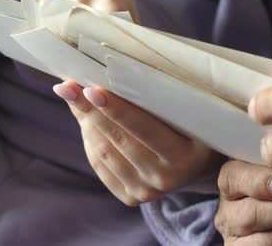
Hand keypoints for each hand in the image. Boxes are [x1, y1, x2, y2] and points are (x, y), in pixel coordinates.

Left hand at [53, 81, 223, 204]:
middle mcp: (165, 178)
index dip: (116, 109)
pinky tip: (89, 121)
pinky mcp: (131, 197)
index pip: (143, 129)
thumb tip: (112, 74)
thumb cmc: (198, 124)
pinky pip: (100, 164)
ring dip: (87, 122)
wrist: (203, 164)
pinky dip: (91, 139)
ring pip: (103, 151)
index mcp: (185, 156)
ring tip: (76, 96)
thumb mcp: (191, 110)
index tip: (91, 89)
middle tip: (67, 86)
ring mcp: (147, 191)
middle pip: (116, 140)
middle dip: (89, 110)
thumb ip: (158, 96)